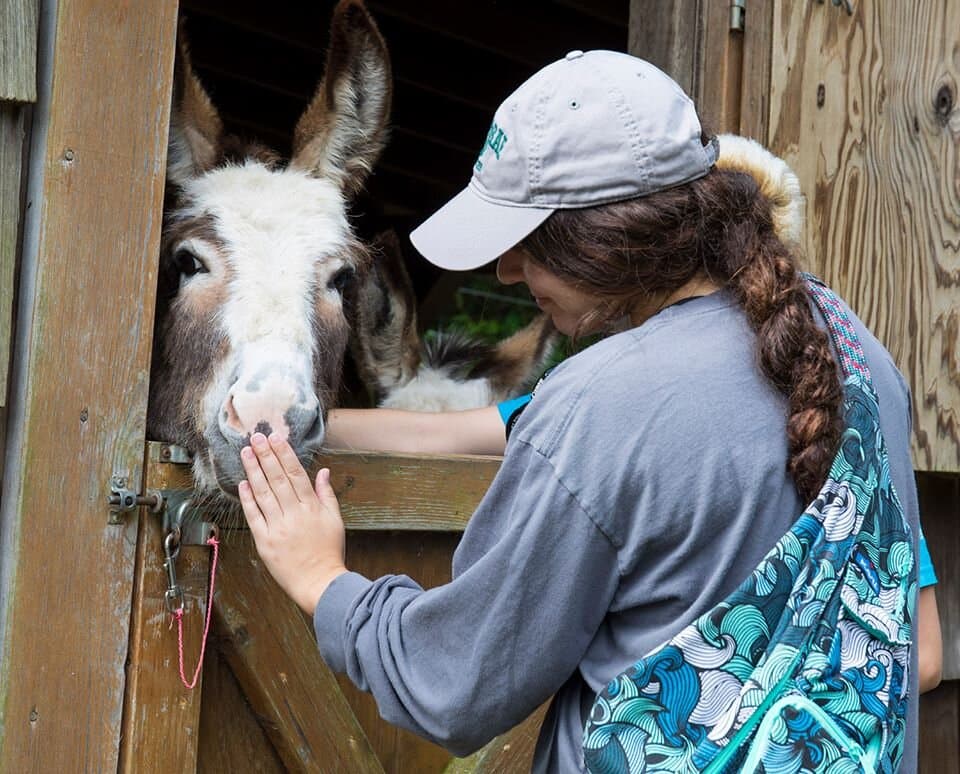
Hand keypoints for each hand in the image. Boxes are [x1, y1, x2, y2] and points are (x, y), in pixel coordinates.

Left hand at [238, 432, 347, 613]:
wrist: (320, 583)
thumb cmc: (329, 552)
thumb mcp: (335, 520)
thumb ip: (327, 494)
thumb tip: (324, 472)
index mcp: (312, 507)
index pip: (296, 473)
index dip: (284, 453)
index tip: (275, 437)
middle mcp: (294, 514)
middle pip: (277, 478)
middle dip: (266, 455)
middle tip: (256, 437)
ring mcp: (278, 527)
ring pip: (263, 493)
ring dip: (253, 471)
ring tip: (245, 452)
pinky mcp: (265, 542)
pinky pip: (254, 516)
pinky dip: (248, 499)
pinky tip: (243, 483)